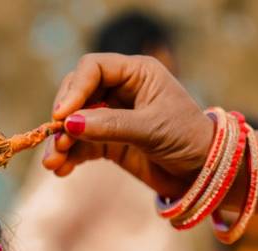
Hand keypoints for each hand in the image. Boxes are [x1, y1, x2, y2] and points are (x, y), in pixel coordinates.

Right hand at [46, 53, 213, 197]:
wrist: (204, 173)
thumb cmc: (187, 139)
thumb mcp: (151, 129)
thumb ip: (111, 125)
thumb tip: (70, 124)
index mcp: (137, 73)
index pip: (93, 69)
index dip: (74, 89)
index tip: (62, 116)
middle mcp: (121, 90)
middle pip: (77, 94)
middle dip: (64, 118)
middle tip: (56, 140)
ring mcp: (113, 117)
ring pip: (76, 124)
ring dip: (61, 142)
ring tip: (53, 163)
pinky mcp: (110, 143)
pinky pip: (82, 146)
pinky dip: (70, 157)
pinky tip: (61, 170)